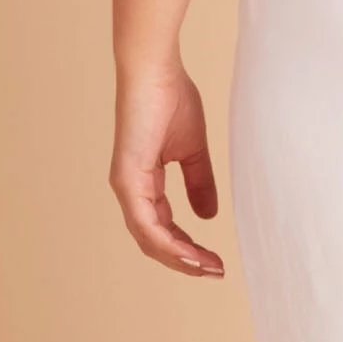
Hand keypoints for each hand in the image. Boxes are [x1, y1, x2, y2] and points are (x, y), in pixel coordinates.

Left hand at [109, 63, 225, 277]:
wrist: (155, 70)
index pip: (165, 227)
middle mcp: (132, 190)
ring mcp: (126, 187)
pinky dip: (168, 242)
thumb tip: (208, 216)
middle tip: (215, 270)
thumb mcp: (193, 149)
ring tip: (207, 267)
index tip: (216, 259)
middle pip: (156, 241)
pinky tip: (189, 252)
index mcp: (145, 182)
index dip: (189, 246)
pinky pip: (146, 224)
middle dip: (186, 260)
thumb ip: (199, 182)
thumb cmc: (171, 98)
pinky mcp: (127, 180)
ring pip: (149, 240)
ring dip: (180, 258)